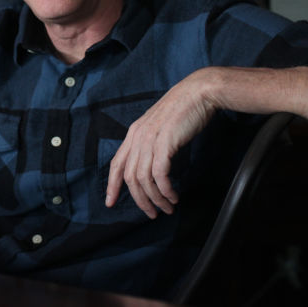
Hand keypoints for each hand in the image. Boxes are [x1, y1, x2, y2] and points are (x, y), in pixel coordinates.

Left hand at [105, 69, 216, 218]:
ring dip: (155, 198)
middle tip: (151, 214)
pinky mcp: (164, 143)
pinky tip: (174, 196)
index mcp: (133, 133)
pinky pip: (159, 174)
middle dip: (139, 200)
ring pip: (143, 179)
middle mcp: (137, 137)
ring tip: (167, 208)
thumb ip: (151, 143)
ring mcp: (149, 139)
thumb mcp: (160, 128)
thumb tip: (152, 166)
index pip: (116, 164)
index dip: (112, 185)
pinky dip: (165, 190)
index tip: (110, 203)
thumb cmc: (183, 111)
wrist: (198, 93)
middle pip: (129, 177)